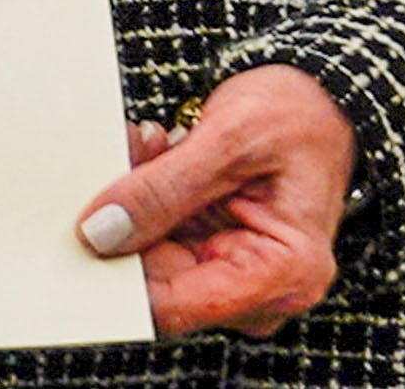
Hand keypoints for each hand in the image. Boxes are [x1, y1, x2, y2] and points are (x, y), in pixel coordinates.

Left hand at [75, 66, 355, 336]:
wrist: (322, 99)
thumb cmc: (298, 116)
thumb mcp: (229, 140)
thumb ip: (163, 190)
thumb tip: (100, 234)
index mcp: (284, 274)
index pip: (176, 304)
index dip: (120, 272)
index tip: (82, 227)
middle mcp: (263, 290)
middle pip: (158, 283)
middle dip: (128, 219)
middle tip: (132, 153)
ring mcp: (237, 273)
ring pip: (151, 256)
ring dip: (138, 199)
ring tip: (153, 145)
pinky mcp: (216, 253)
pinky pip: (160, 237)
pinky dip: (148, 195)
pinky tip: (159, 153)